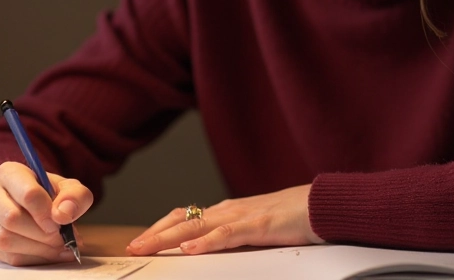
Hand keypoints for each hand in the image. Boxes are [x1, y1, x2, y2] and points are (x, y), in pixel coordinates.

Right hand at [0, 161, 93, 265]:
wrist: (32, 206)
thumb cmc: (49, 194)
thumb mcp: (68, 188)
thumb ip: (74, 196)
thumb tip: (64, 214)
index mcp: (9, 173)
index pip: (27, 194)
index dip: (46, 212)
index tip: (59, 221)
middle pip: (11, 218)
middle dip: (41, 233)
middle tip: (60, 237)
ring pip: (5, 239)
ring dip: (37, 248)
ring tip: (58, 246)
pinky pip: (6, 257)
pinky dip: (32, 258)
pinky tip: (48, 253)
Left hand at [125, 184, 323, 255]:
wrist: (322, 204)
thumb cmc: (293, 217)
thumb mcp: (256, 228)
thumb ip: (234, 236)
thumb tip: (209, 249)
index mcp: (227, 211)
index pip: (184, 218)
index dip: (159, 228)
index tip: (139, 241)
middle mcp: (228, 209)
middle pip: (181, 221)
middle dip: (153, 235)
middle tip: (131, 248)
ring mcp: (242, 216)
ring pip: (196, 227)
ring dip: (167, 238)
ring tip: (146, 248)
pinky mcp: (258, 225)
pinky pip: (226, 234)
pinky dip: (205, 243)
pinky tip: (189, 250)